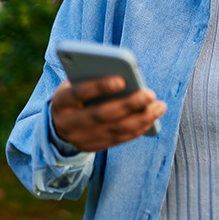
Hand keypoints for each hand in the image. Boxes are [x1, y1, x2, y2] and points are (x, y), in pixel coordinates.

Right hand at [51, 76, 166, 151]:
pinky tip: (152, 118)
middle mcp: (68, 123)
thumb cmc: (75, 92)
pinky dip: (137, 128)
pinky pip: (119, 139)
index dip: (99, 86)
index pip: (79, 92)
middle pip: (101, 115)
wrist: (58, 122)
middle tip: (151, 94)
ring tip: (160, 106)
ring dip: (141, 118)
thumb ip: (94, 77)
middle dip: (129, 105)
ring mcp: (80, 138)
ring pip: (114, 129)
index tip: (122, 79)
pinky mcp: (93, 147)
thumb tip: (129, 72)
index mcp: (61, 101)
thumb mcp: (76, 81)